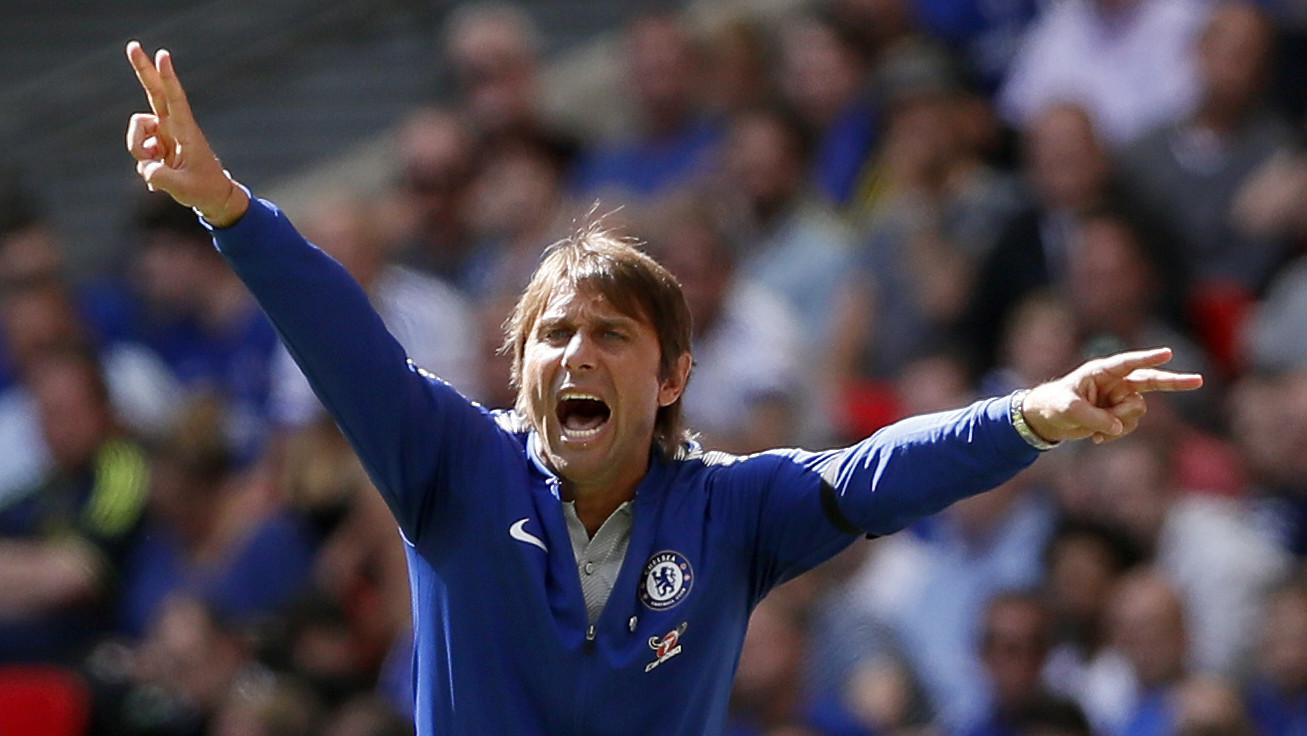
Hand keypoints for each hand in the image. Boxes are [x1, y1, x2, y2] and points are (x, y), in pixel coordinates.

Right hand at [124, 41, 248, 225]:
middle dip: (143, 69)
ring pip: (136, 131)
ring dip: (138, 150)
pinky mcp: (157, 144)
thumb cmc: (204, 189)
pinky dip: (143, 164)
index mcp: (186, 130)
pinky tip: (160, 173)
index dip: (168, 77)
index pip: (175, 99)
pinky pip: (137, 149)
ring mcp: (164, 134)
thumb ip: (158, 175)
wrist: (212, 197)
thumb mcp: (182, 187)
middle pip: (155, 92)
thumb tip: (144, 166)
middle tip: (133, 45)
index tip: (163, 55)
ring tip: (159, 169)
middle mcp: (173, 127)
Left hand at [1021, 347, 1202, 444]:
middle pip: (1150, 381)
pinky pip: (1129, 426)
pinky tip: (1097, 438)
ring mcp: (1119, 399)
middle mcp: (1115, 383)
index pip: (1127, 363)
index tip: (1167, 354)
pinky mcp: (1119, 415)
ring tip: (1096, 429)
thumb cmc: (1054, 404)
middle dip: (1173, 382)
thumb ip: (1093, 417)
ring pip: (1137, 411)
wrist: (1050, 419)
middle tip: (1198, 381)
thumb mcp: (1068, 409)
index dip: (1147, 359)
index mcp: (1101, 371)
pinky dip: (1116, 434)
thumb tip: (1118, 427)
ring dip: (1120, 423)